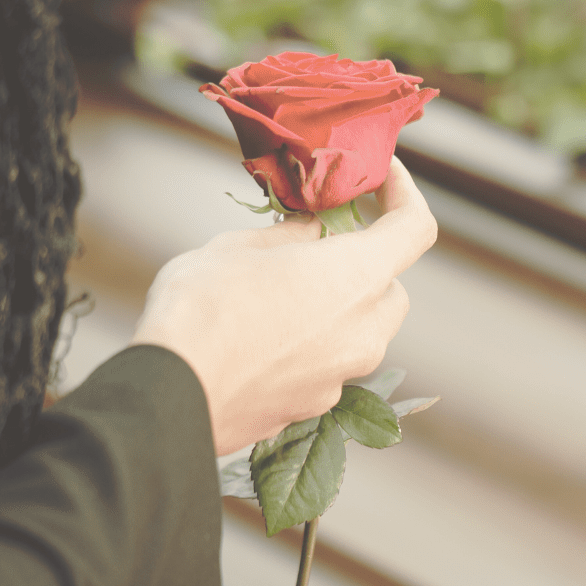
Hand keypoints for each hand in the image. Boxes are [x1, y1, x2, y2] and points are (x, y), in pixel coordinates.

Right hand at [130, 157, 437, 455]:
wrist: (170, 396)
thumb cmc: (201, 310)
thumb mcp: (241, 247)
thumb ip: (292, 235)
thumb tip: (313, 230)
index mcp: (356, 277)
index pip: (415, 228)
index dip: (405, 194)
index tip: (383, 178)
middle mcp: (364, 330)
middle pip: (391, 288)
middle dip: (364, 264)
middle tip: (317, 246)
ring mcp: (344, 375)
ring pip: (362, 331)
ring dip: (337, 307)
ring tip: (280, 293)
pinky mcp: (317, 407)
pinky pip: (330, 365)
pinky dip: (312, 345)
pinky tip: (264, 338)